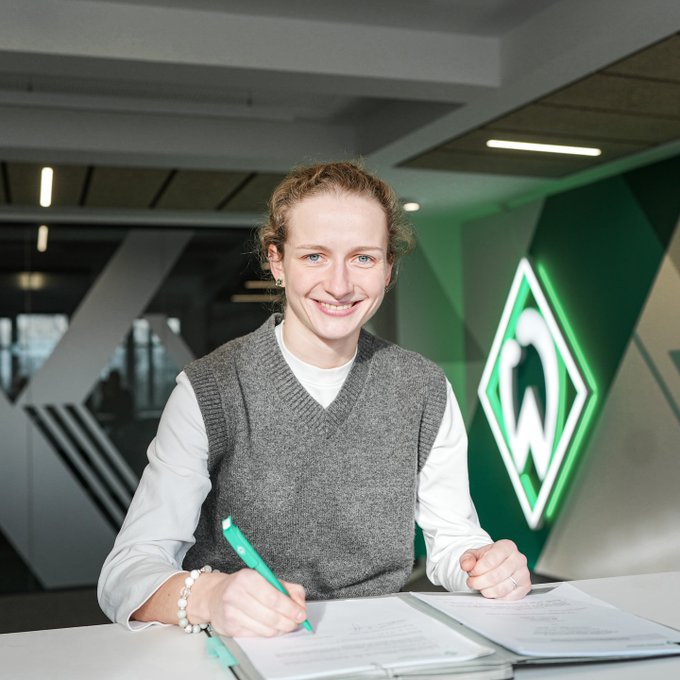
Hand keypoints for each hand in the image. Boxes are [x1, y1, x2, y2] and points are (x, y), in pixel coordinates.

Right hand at [191, 568, 307, 636]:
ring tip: (286, 625)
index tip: (301, 614)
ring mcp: (231, 612)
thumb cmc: (244, 586)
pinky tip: (272, 628)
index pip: (273, 597)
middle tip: (297, 622)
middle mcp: (236, 594)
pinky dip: (268, 633)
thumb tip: (300, 605)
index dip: (290, 608)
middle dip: (288, 621)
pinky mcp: (228, 628)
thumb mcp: (266, 579)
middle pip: (270, 615)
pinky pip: (256, 635)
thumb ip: (287, 588)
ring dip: (280, 629)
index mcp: (247, 577)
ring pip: (264, 628)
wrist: (215, 595)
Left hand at [459, 540, 530, 599]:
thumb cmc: (486, 559)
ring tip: (479, 587)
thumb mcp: (474, 554)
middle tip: (472, 582)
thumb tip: (466, 565)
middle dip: (480, 582)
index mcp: (507, 546)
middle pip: (496, 576)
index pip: (491, 560)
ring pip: (502, 588)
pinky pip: (509, 597)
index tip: (471, 572)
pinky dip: (496, 597)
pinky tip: (490, 591)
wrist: (497, 565)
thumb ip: (467, 558)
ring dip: (486, 590)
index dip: (478, 569)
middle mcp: (519, 558)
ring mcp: (524, 574)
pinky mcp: (525, 587)